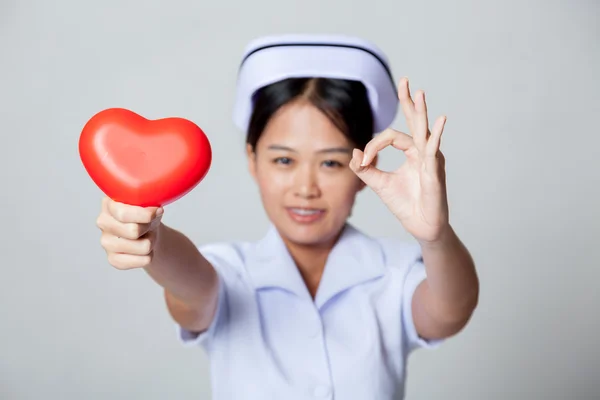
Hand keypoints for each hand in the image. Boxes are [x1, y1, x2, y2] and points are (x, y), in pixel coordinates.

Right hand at [96, 196, 163, 268]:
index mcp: (109, 204)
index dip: (145, 215)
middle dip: (148, 228)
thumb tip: (156, 210)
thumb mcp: (148, 204)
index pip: (124, 214)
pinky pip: (142, 260)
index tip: (157, 211)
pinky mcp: (113, 259)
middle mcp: (103, 222)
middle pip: (133, 231)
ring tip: (146, 236)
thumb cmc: (145, 215)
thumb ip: (149, 204)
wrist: (145, 231)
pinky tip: (143, 249)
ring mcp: (106, 242)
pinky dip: (149, 255)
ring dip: (151, 242)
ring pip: (142, 247)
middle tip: (149, 225)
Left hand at [350, 77, 448, 243]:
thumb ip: (365, 169)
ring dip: (420, 112)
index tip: (362, 162)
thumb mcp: (379, 184)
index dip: (372, 146)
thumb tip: (353, 153)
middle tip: (404, 81)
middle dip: (408, 101)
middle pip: (414, 121)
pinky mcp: (434, 171)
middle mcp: (422, 151)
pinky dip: (435, 136)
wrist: (420, 226)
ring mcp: (430, 159)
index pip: (389, 137)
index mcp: (411, 152)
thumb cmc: (405, 204)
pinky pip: (433, 151)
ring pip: (424, 131)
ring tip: (419, 93)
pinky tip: (440, 120)